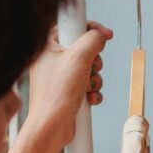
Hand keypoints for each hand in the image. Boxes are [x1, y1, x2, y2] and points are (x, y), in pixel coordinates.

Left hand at [26, 21, 112, 149]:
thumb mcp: (79, 58)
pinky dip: (92, 91)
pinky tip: (88, 98)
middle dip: (94, 61)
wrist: (52, 126)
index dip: (90, 28)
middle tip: (89, 68)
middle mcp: (52, 59)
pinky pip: (88, 84)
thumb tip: (100, 35)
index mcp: (47, 45)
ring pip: (89, 68)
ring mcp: (60, 76)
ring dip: (95, 78)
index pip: (72, 25)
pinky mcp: (67, 90)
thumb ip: (92, 40)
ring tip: (86, 87)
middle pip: (84, 48)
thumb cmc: (56, 95)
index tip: (105, 33)